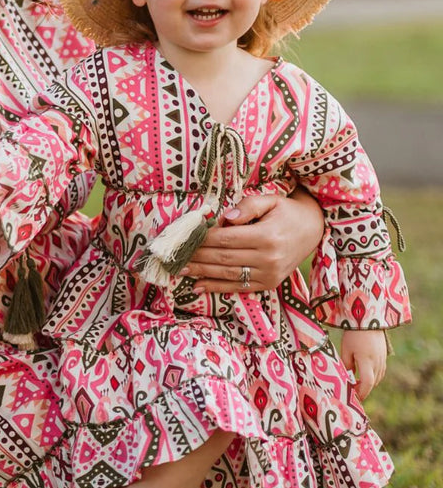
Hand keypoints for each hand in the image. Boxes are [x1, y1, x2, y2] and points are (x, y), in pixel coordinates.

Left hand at [182, 189, 323, 292]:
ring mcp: (269, 275)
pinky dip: (216, 288)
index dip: (203, 239)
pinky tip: (198, 286)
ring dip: (201, 273)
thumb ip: (248, 206)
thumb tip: (225, 219)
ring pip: (227, 275)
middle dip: (196, 256)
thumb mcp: (270, 200)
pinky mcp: (269, 284)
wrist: (313, 230)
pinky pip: (238, 287)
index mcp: (267, 236)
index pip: (226, 239)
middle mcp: (268, 258)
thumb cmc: (286, 211)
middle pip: (223, 258)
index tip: (184, 237)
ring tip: (179, 269)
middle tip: (174, 255)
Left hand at [340, 329, 386, 398]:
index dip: (362, 392)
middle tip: (354, 391)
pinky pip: (381, 370)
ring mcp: (382, 359)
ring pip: (378, 377)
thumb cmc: (353, 334)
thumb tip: (348, 377)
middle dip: (364, 389)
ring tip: (358, 382)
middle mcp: (377, 362)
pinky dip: (374, 375)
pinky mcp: (384, 355)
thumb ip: (346, 364)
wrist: (369, 319)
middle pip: (373, 382)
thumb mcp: (346, 349)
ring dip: (369, 382)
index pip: (367, 383)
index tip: (355, 397)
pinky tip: (366, 372)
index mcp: (366, 361)